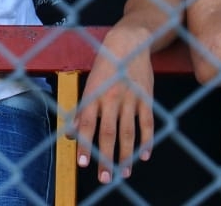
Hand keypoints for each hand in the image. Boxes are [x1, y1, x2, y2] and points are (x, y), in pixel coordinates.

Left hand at [73, 20, 155, 183]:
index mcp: (95, 94)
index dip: (86, 144)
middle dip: (105, 157)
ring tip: (123, 172)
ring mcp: (131, 98)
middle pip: (108, 132)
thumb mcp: (90, 83)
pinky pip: (148, 123)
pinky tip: (144, 155)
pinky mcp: (146, 98)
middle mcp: (112, 98)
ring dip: (125, 154)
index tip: (83, 163)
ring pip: (128, 132)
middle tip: (104, 177)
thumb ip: (82, 110)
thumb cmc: (106, 64)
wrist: (129, 43)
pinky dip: (147, 140)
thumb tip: (72, 134)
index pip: (88, 124)